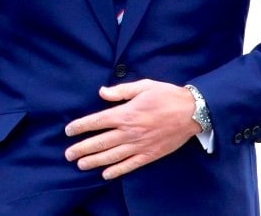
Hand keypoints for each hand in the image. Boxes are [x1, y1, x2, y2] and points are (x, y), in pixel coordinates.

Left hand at [63, 79, 198, 179]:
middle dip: (81, 148)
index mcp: (125, 114)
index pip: (96, 122)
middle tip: (68, 154)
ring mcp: (139, 145)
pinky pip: (130, 165)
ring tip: (80, 165)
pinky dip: (117, 171)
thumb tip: (101, 92)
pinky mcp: (150, 154)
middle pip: (100, 142)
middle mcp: (129, 131)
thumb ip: (120, 91)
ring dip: (94, 161)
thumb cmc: (166, 96)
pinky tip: (106, 175)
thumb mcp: (142, 86)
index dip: (80, 127)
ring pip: (112, 156)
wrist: (192, 112)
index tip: (68, 131)